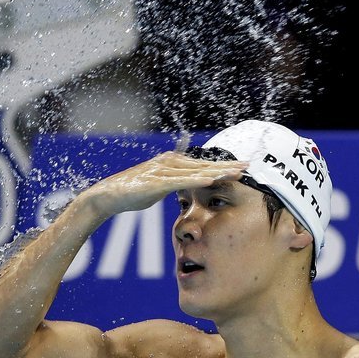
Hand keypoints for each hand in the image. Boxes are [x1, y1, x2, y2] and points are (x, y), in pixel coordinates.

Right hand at [79, 151, 247, 219]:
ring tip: (238, 173)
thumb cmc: (132, 192)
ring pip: (196, 172)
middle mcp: (169, 162)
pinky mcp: (157, 182)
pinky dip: (198, 181)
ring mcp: (163, 171)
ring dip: (218, 172)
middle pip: (204, 165)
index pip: (202, 164)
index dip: (223, 165)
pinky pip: (182, 181)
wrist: (108, 195)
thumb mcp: (158, 186)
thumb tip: (187, 188)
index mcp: (171, 162)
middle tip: (250, 166)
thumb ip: (174, 184)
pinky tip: (212, 181)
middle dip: (227, 165)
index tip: (243, 167)